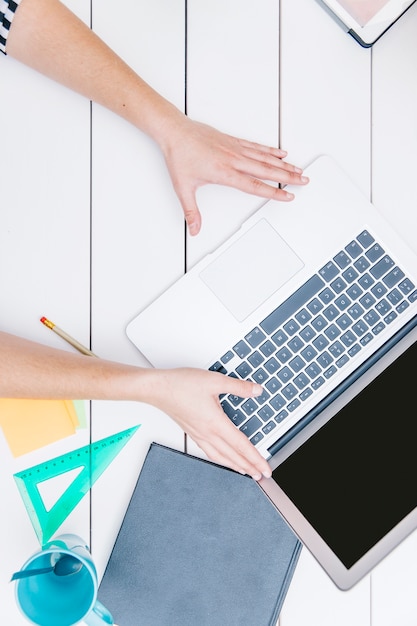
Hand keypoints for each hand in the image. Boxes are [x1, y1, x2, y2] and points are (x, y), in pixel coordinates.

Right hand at [146, 367, 271, 479]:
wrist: (158, 389)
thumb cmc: (180, 385)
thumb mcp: (214, 380)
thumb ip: (238, 387)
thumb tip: (256, 390)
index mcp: (215, 423)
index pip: (241, 446)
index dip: (256, 459)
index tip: (266, 468)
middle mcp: (207, 433)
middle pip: (233, 456)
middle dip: (249, 467)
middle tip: (262, 476)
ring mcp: (198, 435)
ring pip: (220, 457)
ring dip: (235, 466)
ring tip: (246, 472)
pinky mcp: (192, 432)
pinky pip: (210, 452)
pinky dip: (221, 459)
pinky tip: (223, 458)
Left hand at [161, 116, 308, 234]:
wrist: (174, 131)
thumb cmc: (179, 155)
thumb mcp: (183, 187)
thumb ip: (191, 211)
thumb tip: (194, 229)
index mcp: (224, 172)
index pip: (254, 185)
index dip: (273, 192)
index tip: (287, 196)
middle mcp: (233, 159)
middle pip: (267, 171)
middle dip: (288, 177)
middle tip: (304, 181)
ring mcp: (235, 148)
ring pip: (265, 158)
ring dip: (284, 164)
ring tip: (299, 170)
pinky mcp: (233, 140)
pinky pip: (257, 146)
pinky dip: (271, 150)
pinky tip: (281, 153)